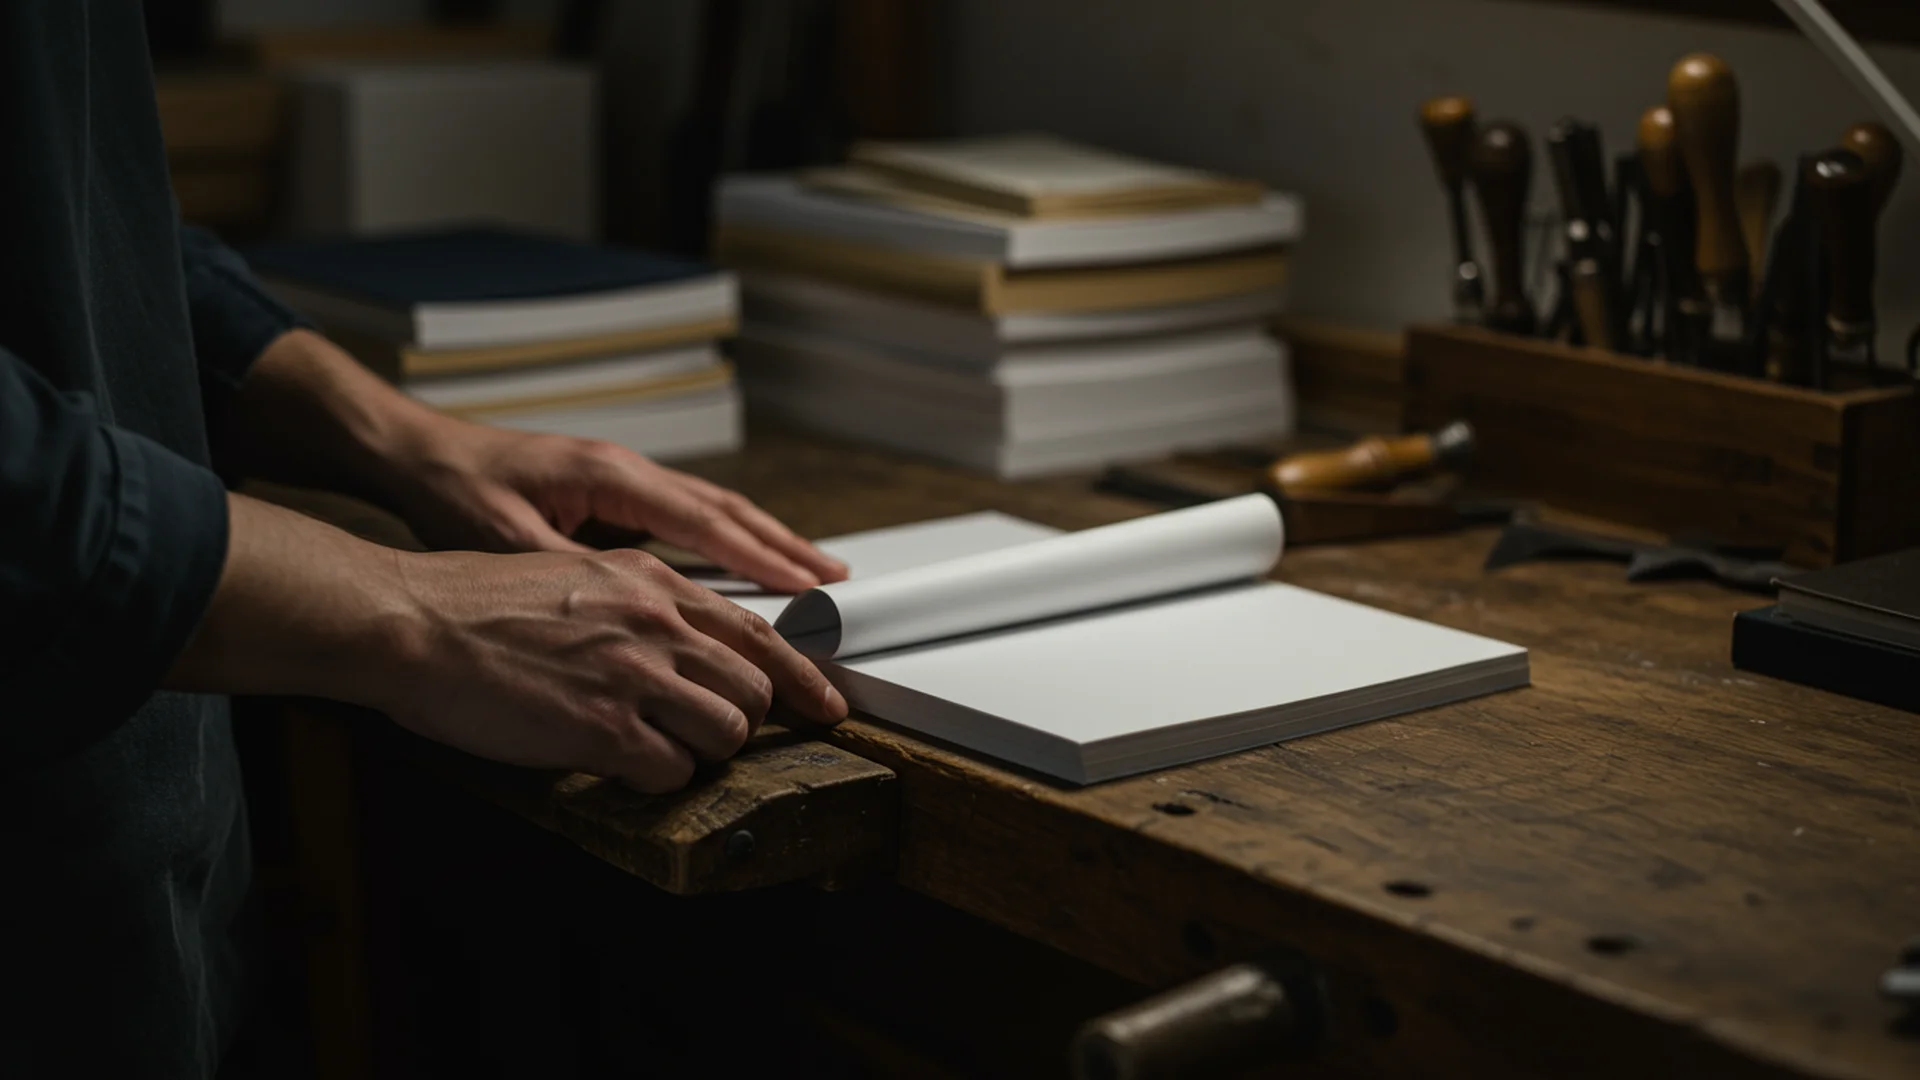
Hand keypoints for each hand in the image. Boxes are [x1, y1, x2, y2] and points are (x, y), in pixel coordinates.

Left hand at [222, 329, 844, 592]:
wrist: (411, 453)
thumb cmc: (452, 493)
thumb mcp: (507, 543)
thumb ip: (571, 575)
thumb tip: (627, 613)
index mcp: (610, 477)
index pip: (704, 520)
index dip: (760, 556)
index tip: (808, 583)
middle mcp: (626, 472)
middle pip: (725, 509)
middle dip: (784, 544)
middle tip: (836, 579)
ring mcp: (620, 480)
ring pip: (709, 511)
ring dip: (762, 541)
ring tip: (810, 572)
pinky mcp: (608, 495)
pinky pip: (682, 520)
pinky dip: (723, 542)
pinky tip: (739, 569)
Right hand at [379, 545, 847, 790]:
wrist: (413, 622)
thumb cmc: (474, 605)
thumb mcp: (574, 578)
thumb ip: (636, 607)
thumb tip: (681, 651)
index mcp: (651, 583)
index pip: (757, 631)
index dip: (801, 678)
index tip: (827, 705)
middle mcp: (656, 622)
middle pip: (754, 690)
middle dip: (741, 725)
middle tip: (708, 740)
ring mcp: (634, 674)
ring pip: (727, 735)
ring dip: (700, 755)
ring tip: (653, 752)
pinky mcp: (605, 727)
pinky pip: (672, 772)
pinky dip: (656, 780)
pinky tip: (619, 767)